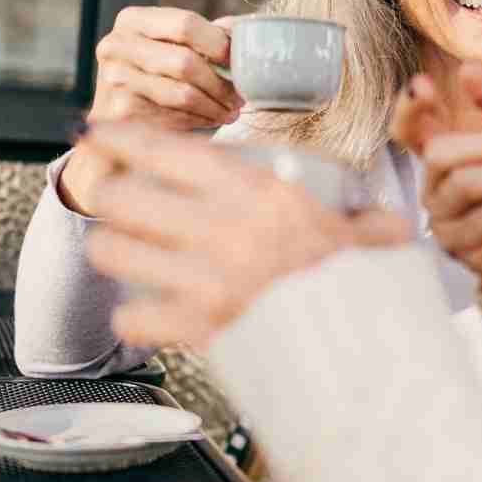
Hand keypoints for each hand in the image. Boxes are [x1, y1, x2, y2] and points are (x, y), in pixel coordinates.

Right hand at [62, 7, 243, 213]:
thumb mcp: (175, 47)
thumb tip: (242, 33)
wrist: (116, 118)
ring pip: (182, 94)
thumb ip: (206, 37)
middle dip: (221, 83)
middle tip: (241, 96)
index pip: (184, 23)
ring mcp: (113, 79)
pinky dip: (199, 120)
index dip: (218, 43)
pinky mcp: (117, 112)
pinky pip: (172, 117)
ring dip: (215, 106)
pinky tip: (211, 120)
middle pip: (185, 62)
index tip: (236, 60)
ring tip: (232, 111)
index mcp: (133, 20)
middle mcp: (115, 46)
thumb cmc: (158, 76)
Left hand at [76, 121, 411, 348]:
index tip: (102, 131)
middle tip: (118, 197)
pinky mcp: (193, 329)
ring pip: (112, 250)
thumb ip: (364, 218)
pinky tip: (151, 310)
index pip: (164, 149)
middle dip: (112, 194)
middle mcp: (223, 230)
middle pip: (120, 196)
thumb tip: (379, 219)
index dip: (121, 135)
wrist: (369, 350)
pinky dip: (136, 314)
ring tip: (130, 251)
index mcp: (260, 194)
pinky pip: (131, 315)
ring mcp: (203, 280)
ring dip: (117, 250)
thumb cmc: (368, 287)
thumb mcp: (372, 233)